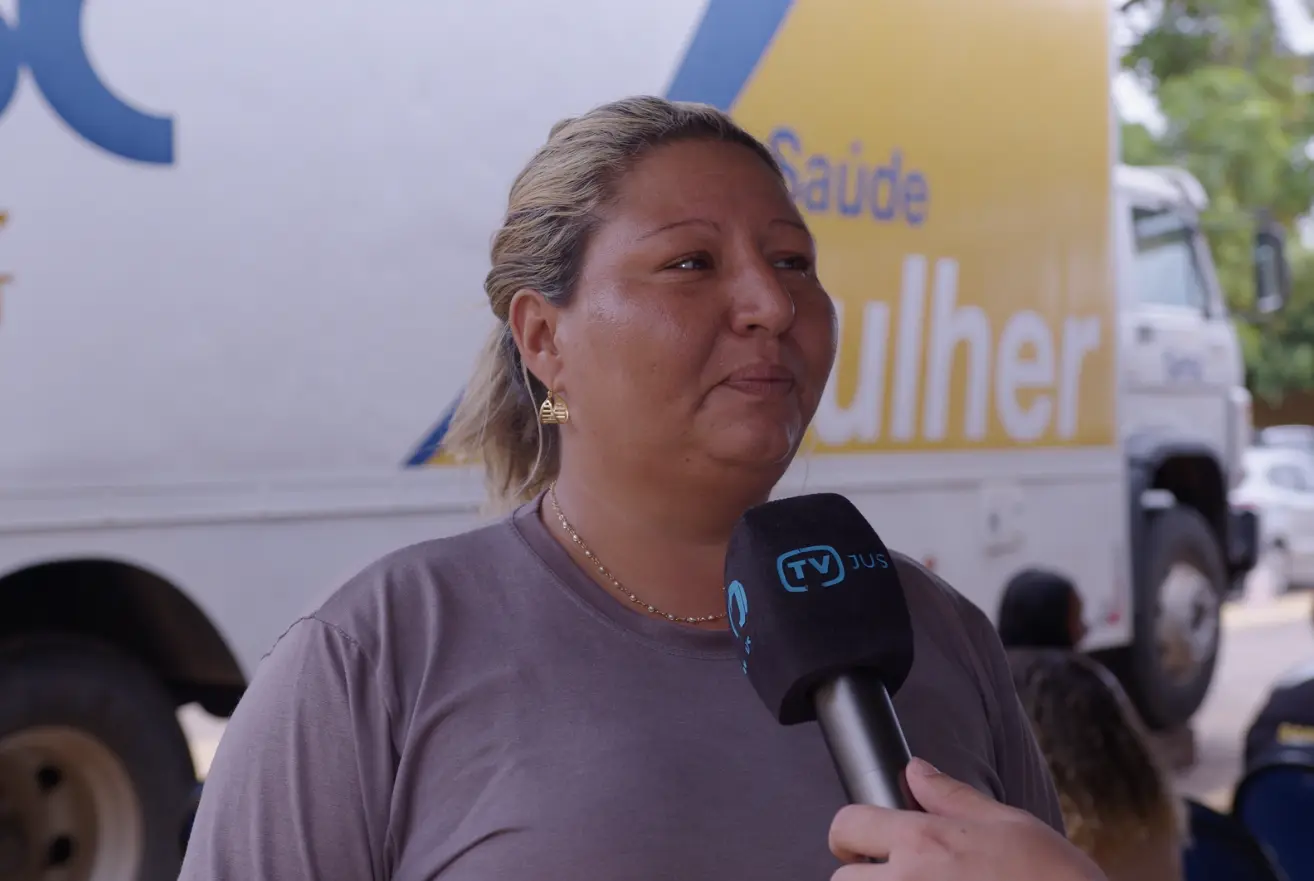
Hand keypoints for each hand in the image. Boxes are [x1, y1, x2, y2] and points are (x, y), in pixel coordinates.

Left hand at [828, 758, 1105, 880]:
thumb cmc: (1054, 878)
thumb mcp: (1009, 824)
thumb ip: (952, 797)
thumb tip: (915, 770)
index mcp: (923, 841)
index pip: (848, 824)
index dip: (851, 832)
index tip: (863, 843)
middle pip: (841, 880)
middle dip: (860, 877)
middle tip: (892, 878)